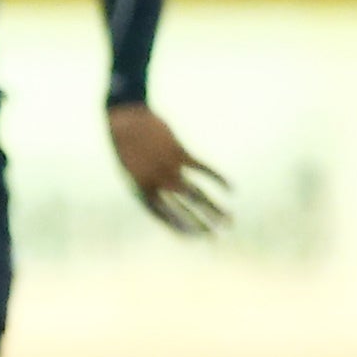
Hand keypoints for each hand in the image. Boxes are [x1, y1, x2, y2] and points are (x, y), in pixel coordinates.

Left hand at [107, 103, 228, 235]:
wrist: (125, 118)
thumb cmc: (126, 145)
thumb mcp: (131, 170)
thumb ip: (149, 185)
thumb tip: (168, 196)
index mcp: (140, 191)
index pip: (163, 217)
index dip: (179, 229)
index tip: (195, 238)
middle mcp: (156, 182)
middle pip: (183, 210)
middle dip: (200, 225)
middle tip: (215, 238)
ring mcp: (168, 167)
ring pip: (196, 194)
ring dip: (214, 208)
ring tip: (229, 220)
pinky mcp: (179, 152)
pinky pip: (203, 169)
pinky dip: (218, 178)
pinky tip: (231, 189)